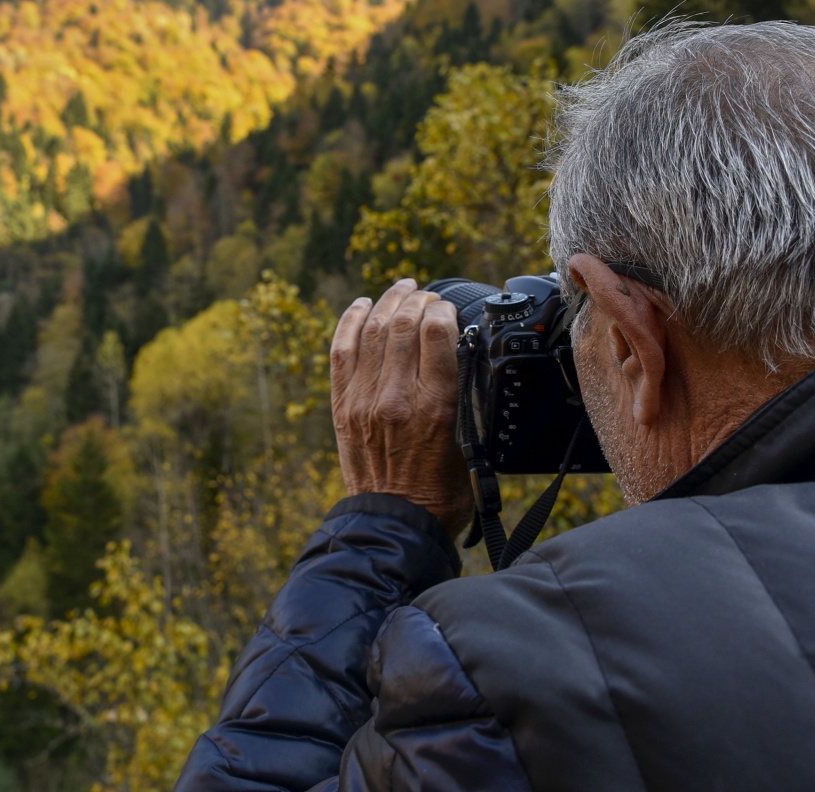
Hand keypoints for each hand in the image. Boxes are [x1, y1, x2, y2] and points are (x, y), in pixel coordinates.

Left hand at [330, 278, 470, 537]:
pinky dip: (350, 322)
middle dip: (417, 301)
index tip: (448, 308)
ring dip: (387, 303)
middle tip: (426, 295)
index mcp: (436, 406)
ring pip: (372, 331)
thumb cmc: (442, 493)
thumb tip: (466, 360)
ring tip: (401, 289)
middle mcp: (396, 397)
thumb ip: (466, 401)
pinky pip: (342, 352)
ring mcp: (364, 400)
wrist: (395, 525)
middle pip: (403, 325)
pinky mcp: (342, 407)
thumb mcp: (472, 446)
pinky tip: (361, 305)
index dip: (443, 310)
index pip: (436, 333)